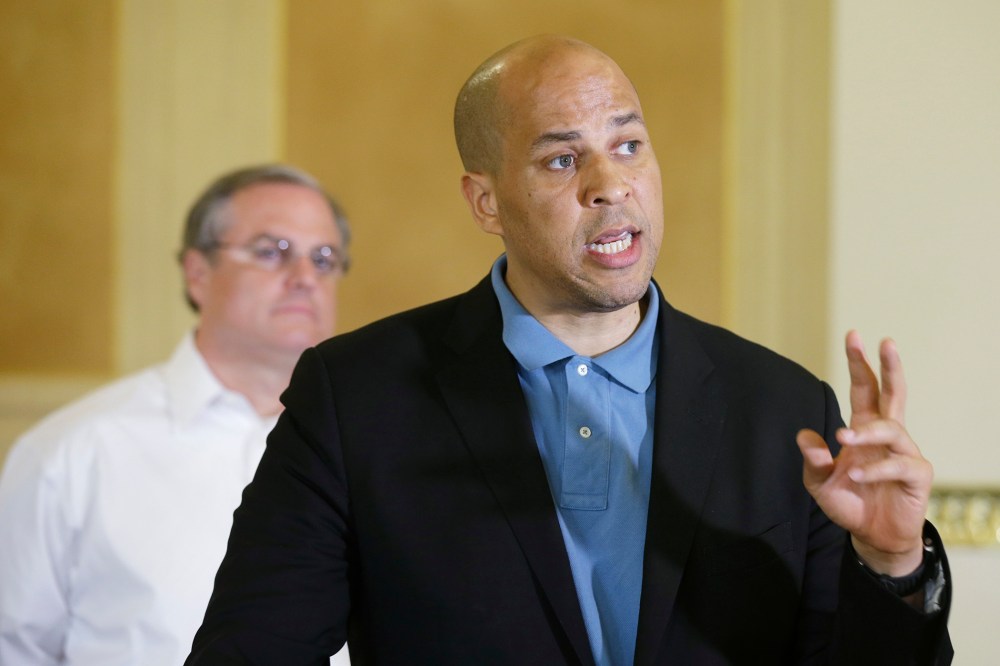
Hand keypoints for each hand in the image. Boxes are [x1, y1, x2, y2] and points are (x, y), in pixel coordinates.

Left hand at [796, 330, 931, 574]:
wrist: (872, 537)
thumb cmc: (849, 502)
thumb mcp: (820, 483)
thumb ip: (812, 461)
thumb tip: (805, 436)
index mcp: (864, 430)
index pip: (864, 389)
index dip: (859, 364)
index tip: (854, 335)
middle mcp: (886, 436)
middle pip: (893, 393)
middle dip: (888, 367)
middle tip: (884, 341)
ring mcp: (904, 453)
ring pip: (891, 428)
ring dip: (866, 431)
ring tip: (842, 439)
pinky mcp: (917, 476)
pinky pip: (898, 464)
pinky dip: (873, 469)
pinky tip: (854, 475)